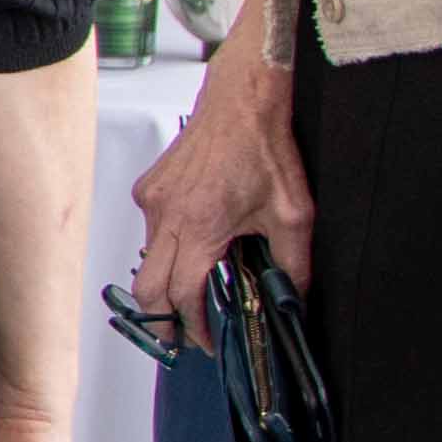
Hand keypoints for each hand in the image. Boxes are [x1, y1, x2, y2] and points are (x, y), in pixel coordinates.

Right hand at [132, 22, 311, 312]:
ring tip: (197, 283)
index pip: (180, 295)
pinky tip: (195, 240)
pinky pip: (148, 230)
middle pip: (147, 288)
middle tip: (186, 330)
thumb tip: (295, 297)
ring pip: (146, 259)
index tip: (205, 341)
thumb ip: (294, 263)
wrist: (242, 99)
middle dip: (164, 317)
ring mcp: (151, 200)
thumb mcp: (294, 214)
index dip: (192, 327)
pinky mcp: (148, 187)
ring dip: (167, 278)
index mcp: (199, 225)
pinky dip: (166, 246)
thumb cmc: (263, 146)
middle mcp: (165, 214)